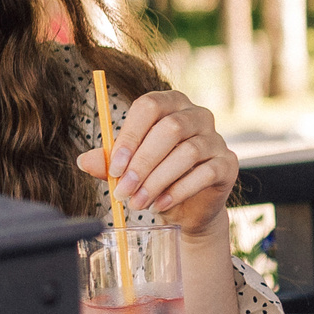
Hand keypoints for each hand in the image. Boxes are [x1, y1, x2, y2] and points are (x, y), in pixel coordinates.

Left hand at [78, 89, 239, 235]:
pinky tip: (161, 204)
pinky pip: (205, 173)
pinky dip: (179, 191)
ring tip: (138, 202)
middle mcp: (197, 115)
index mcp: (171, 105)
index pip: (150, 106)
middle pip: (171, 129)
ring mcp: (216, 139)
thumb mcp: (130, 169)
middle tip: (123, 190)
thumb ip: (110, 162)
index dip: (131, 135)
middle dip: (142, 163)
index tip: (115, 167)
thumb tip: (85, 160)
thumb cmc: (157, 179)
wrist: (188, 208)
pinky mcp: (228, 163)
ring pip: (187, 153)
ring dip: (157, 181)